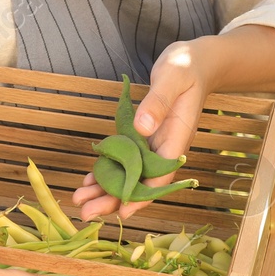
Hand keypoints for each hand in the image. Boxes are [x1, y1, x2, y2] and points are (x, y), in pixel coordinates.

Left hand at [71, 38, 215, 222]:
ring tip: (79, 200)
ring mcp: (153, 144)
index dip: (142, 194)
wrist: (195, 62)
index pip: (160, 174)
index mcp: (176, 137)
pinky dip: (107, 170)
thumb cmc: (186, 67)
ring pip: (129, 174)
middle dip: (114, 198)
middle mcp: (164, 147)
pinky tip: (88, 181)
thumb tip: (142, 128)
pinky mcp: (143, 137)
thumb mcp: (173, 78)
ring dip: (105, 189)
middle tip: (86, 213)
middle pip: (140, 181)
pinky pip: (125, 159)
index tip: (123, 211)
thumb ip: (158, 102)